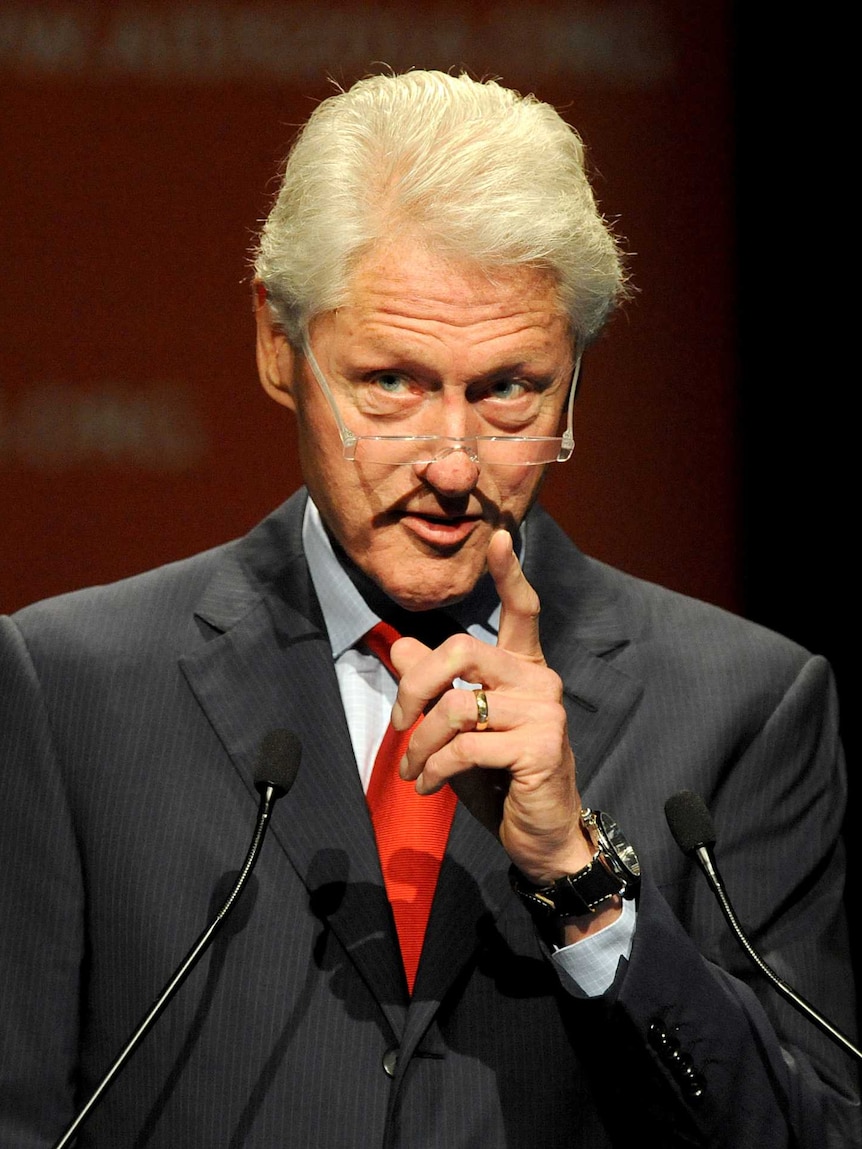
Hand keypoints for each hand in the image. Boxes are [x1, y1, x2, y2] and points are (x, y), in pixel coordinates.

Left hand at [390, 529, 595, 885]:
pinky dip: (434, 768)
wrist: (541, 836)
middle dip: (415, 686)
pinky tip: (428, 785)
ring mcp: (545, 711)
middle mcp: (541, 680)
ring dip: (420, 743)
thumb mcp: (461, 730)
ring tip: (412, 770)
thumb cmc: (500, 779)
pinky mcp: (540, 745)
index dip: (509, 573)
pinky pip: (465, 745)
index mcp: (525, 669)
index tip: (498, 536)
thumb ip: (436, 687)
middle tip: (399, 724)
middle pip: (463, 650)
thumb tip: (400, 647)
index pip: (522, 610)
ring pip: (456, 705)